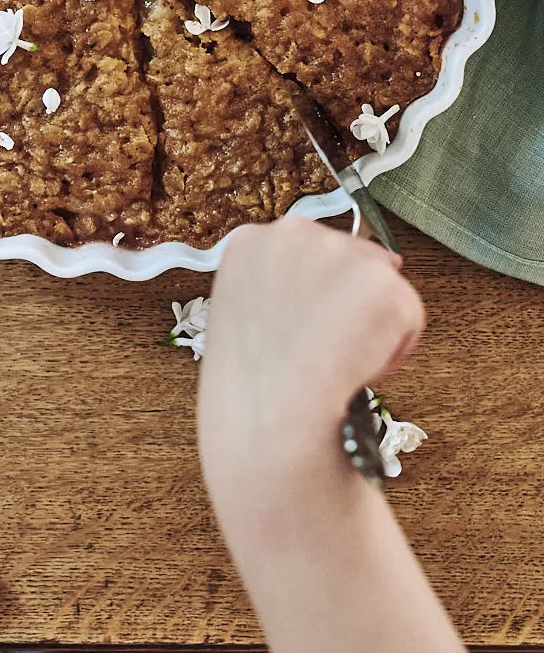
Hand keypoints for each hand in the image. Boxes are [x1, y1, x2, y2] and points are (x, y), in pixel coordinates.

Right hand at [197, 218, 422, 518]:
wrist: (270, 418)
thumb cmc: (252, 385)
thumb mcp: (244, 313)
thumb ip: (280, 285)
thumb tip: (348, 274)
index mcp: (248, 242)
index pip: (302, 250)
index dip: (307, 295)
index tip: (299, 328)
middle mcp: (293, 233)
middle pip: (349, 259)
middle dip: (346, 301)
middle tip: (320, 350)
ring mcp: (340, 254)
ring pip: (381, 287)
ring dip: (370, 326)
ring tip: (334, 362)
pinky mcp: (383, 284)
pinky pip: (409, 317)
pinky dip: (393, 350)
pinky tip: (356, 368)